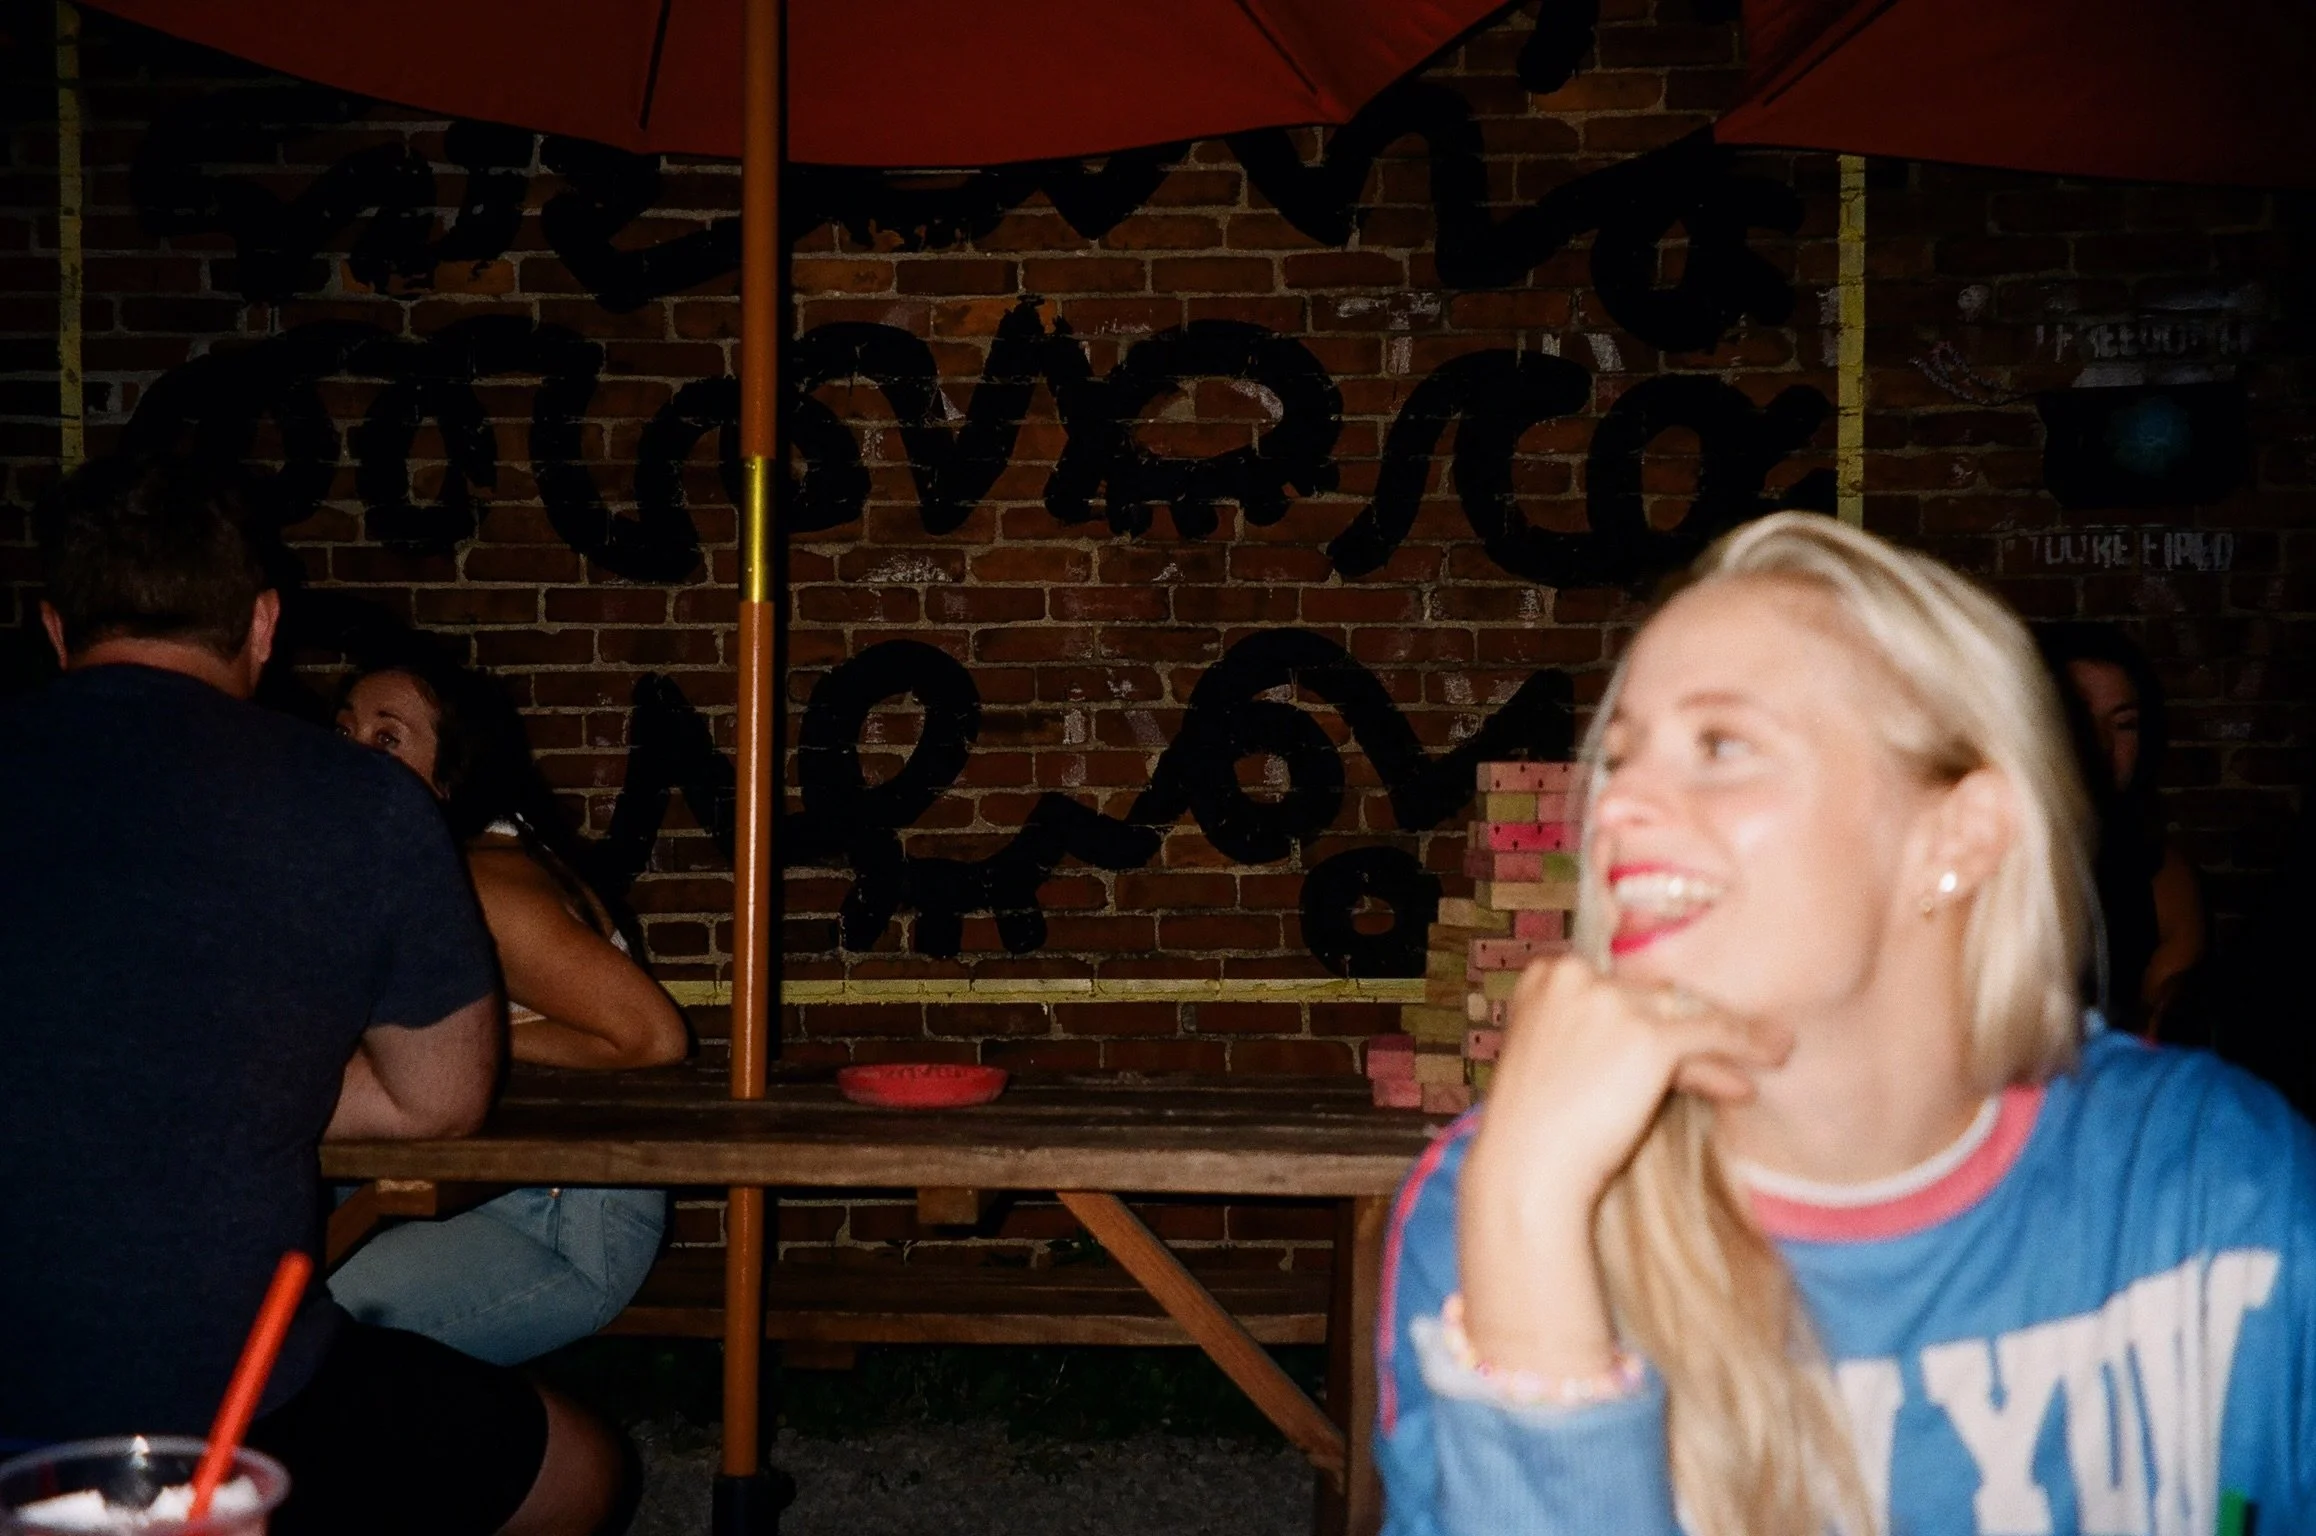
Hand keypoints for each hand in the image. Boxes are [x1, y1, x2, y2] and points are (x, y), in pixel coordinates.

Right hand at [1477, 956, 1790, 1214]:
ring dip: (1727, 1040)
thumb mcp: (1560, 1058)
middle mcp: (1574, 975)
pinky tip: (1771, 1054)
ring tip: (1767, 1052)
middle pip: (1653, 997)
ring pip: (1686, 1014)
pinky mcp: (1647, 1036)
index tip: (1681, 1037)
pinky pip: (1713, 1035)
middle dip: (1690, 1032)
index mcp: (1545, 975)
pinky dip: (1746, 1045)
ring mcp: (1610, 1002)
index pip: (1618, 984)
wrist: (1527, 1171)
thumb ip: (1595, 1031)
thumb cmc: (1538, 1129)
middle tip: (1728, 1052)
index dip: (1653, 1014)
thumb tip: (1668, 1036)